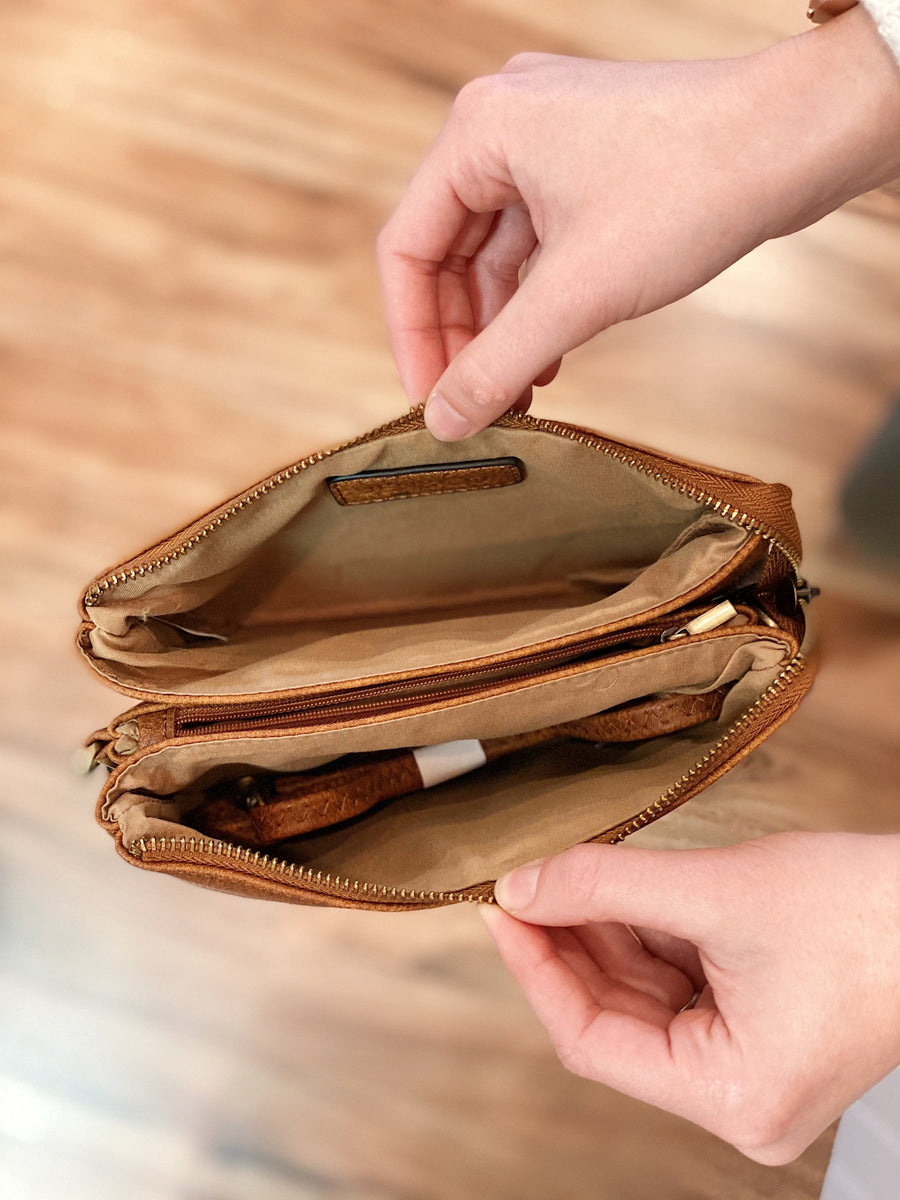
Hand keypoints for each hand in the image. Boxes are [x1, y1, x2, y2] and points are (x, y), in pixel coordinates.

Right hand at [377, 10, 899, 438]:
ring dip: (503, 327)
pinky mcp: (592, 165)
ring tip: (517, 393)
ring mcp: (551, 143)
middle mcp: (505, 126)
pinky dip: (540, 303)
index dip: (413, 336)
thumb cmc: (693, 186)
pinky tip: (549, 357)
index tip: (430, 399)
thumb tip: (445, 421)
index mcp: (479, 131)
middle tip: (475, 403)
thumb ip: (497, 363)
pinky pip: (540, 245)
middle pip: (447, 253)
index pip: (406, 247)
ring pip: (496, 255)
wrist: (798, 141)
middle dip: (463, 336)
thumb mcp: (577, 294)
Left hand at [481, 832, 899, 1164]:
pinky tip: (612, 889)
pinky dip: (644, 933)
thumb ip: (608, 887)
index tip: (501, 909)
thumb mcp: (719, 891)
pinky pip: (679, 982)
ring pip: (644, 996)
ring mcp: (750, 1064)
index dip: (537, 969)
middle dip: (567, 944)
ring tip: (562, 875)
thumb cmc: (868, 914)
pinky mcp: (761, 1027)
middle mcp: (739, 1097)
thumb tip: (522, 886)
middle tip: (522, 883)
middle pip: (614, 1018)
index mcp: (732, 1097)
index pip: (591, 1040)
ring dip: (602, 933)